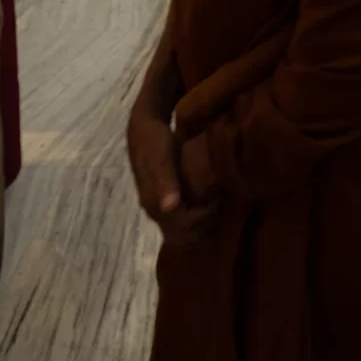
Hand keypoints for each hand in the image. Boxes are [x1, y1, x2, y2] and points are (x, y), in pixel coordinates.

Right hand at [126, 102, 215, 245]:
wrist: (143, 126)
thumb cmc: (154, 139)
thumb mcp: (160, 155)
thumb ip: (165, 179)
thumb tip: (170, 208)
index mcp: (152, 203)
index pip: (179, 227)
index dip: (200, 218)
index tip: (215, 200)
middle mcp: (154, 210)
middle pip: (180, 234)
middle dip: (202, 224)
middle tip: (217, 201)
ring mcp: (158, 205)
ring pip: (181, 229)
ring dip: (200, 221)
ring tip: (214, 200)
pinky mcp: (163, 199)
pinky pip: (181, 218)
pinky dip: (196, 215)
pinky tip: (208, 199)